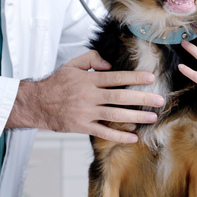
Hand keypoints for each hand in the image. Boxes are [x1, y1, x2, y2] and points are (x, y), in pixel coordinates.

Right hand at [11, 50, 163, 142]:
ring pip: (115, 115)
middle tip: (159, 100)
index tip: (151, 78)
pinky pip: (103, 132)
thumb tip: (110, 63)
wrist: (37, 103)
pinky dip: (119, 136)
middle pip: (120, 97)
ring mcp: (86, 112)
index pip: (116, 77)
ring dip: (135, 117)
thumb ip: (92, 59)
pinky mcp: (82, 126)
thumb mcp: (72, 65)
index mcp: (89, 80)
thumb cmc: (56, 83)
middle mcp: (89, 96)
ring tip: (152, 117)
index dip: (134, 78)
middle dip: (142, 98)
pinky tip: (134, 137)